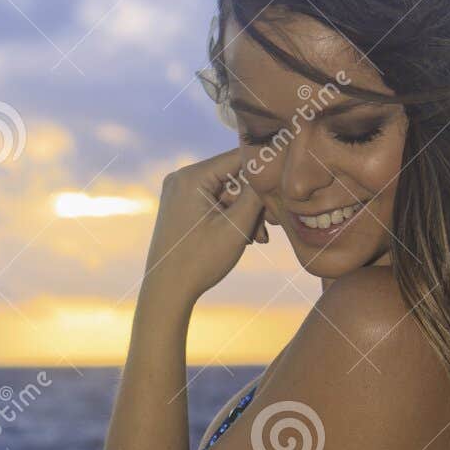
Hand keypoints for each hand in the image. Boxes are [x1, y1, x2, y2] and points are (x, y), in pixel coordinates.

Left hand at [142, 148, 267, 305]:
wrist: (167, 291)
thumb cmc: (199, 261)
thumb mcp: (235, 226)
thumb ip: (256, 193)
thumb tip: (272, 166)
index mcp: (191, 177)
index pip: (239, 157)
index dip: (264, 173)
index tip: (281, 192)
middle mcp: (181, 177)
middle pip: (233, 176)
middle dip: (253, 202)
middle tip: (268, 228)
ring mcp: (179, 191)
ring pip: (226, 191)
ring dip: (244, 213)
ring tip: (255, 238)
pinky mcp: (181, 205)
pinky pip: (214, 201)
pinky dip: (229, 217)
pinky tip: (242, 237)